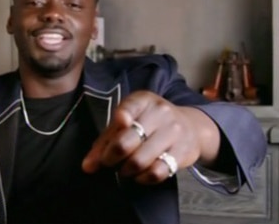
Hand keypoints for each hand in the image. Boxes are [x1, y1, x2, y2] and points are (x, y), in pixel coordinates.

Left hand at [81, 90, 219, 184]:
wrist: (191, 127)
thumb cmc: (150, 123)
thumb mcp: (129, 121)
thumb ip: (106, 140)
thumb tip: (87, 166)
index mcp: (142, 100)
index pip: (127, 109)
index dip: (118, 123)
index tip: (113, 133)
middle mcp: (160, 112)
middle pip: (128, 140)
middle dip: (111, 157)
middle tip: (108, 162)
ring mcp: (173, 132)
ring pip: (141, 159)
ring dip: (126, 170)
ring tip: (124, 169)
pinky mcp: (182, 152)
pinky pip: (158, 172)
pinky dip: (143, 178)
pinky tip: (140, 175)